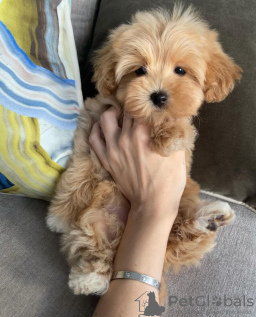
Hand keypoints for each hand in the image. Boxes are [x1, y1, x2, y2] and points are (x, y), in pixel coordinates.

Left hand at [89, 107, 185, 221]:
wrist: (153, 204)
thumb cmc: (170, 180)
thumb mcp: (179, 153)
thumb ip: (174, 131)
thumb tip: (175, 113)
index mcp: (146, 132)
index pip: (143, 106)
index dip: (147, 100)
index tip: (150, 100)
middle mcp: (126, 135)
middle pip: (126, 110)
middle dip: (133, 104)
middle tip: (138, 105)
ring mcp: (113, 147)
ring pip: (106, 118)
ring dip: (113, 112)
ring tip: (120, 113)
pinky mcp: (105, 158)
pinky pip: (94, 138)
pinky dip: (97, 128)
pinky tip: (103, 126)